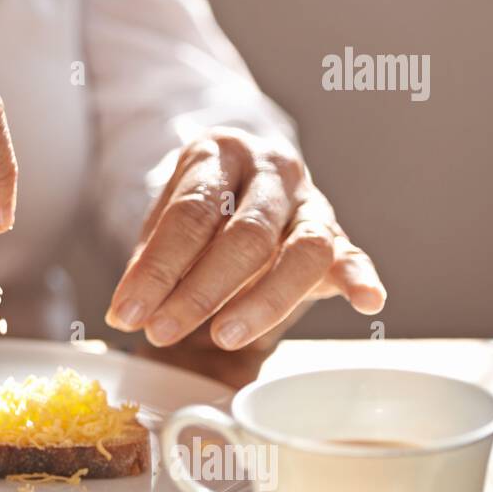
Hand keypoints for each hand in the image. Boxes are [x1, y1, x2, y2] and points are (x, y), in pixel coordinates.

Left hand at [105, 128, 384, 349]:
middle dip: (200, 291)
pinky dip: (361, 278)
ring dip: (263, 301)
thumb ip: (151, 261)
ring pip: (303, 250)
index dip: (157, 268)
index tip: (128, 312)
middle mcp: (273, 171)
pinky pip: (353, 256)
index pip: (190, 215)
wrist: (244, 178)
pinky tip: (365, 301)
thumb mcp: (165, 220)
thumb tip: (127, 312)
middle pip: (245, 234)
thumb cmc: (201, 207)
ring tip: (224, 336)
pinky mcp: (338, 235)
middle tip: (163, 330)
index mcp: (221, 155)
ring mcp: (310, 202)